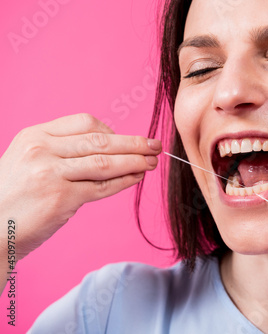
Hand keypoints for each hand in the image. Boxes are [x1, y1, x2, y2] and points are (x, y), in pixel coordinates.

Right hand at [0, 113, 161, 260]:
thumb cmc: (11, 197)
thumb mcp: (26, 160)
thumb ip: (60, 151)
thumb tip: (106, 150)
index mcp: (35, 136)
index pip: (85, 123)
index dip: (112, 131)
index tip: (127, 139)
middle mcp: (42, 150)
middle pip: (101, 141)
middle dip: (134, 143)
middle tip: (155, 145)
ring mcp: (51, 174)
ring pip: (105, 162)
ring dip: (135, 161)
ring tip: (152, 161)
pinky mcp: (61, 198)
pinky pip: (102, 186)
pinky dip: (124, 181)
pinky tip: (137, 178)